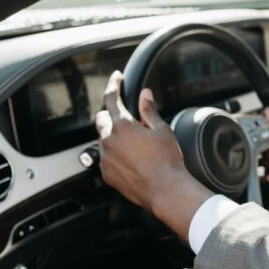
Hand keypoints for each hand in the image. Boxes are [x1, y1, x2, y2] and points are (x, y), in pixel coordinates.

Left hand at [95, 71, 210, 237]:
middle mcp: (109, 140)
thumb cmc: (166, 161)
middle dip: (111, 113)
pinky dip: (114, 153)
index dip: (113, 85)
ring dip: (113, 135)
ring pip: (103, 139)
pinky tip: (131, 158)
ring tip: (134, 143)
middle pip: (101, 118)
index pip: (111, 98)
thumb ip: (149, 110)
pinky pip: (105, 157)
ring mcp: (106, 158)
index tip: (116, 79)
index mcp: (123, 126)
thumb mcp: (161, 130)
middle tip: (128, 118)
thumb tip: (145, 95)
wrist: (165, 190)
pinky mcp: (106, 173)